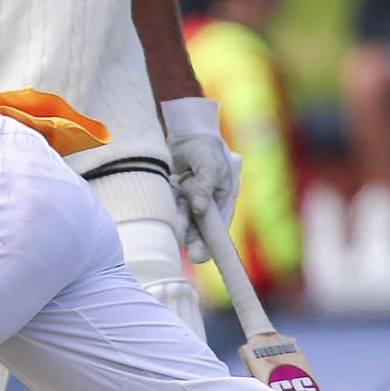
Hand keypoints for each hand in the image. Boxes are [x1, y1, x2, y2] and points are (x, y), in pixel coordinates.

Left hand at [162, 97, 241, 263]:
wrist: (185, 133)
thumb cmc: (205, 147)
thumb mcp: (209, 164)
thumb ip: (204, 185)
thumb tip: (199, 208)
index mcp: (223, 201)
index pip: (219, 228)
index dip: (211, 244)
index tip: (201, 257)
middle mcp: (206, 206)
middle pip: (199, 230)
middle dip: (193, 239)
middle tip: (187, 250)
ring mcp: (188, 203)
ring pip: (182, 222)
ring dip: (178, 225)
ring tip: (177, 224)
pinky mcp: (173, 198)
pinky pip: (169, 211)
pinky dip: (166, 213)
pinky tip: (166, 210)